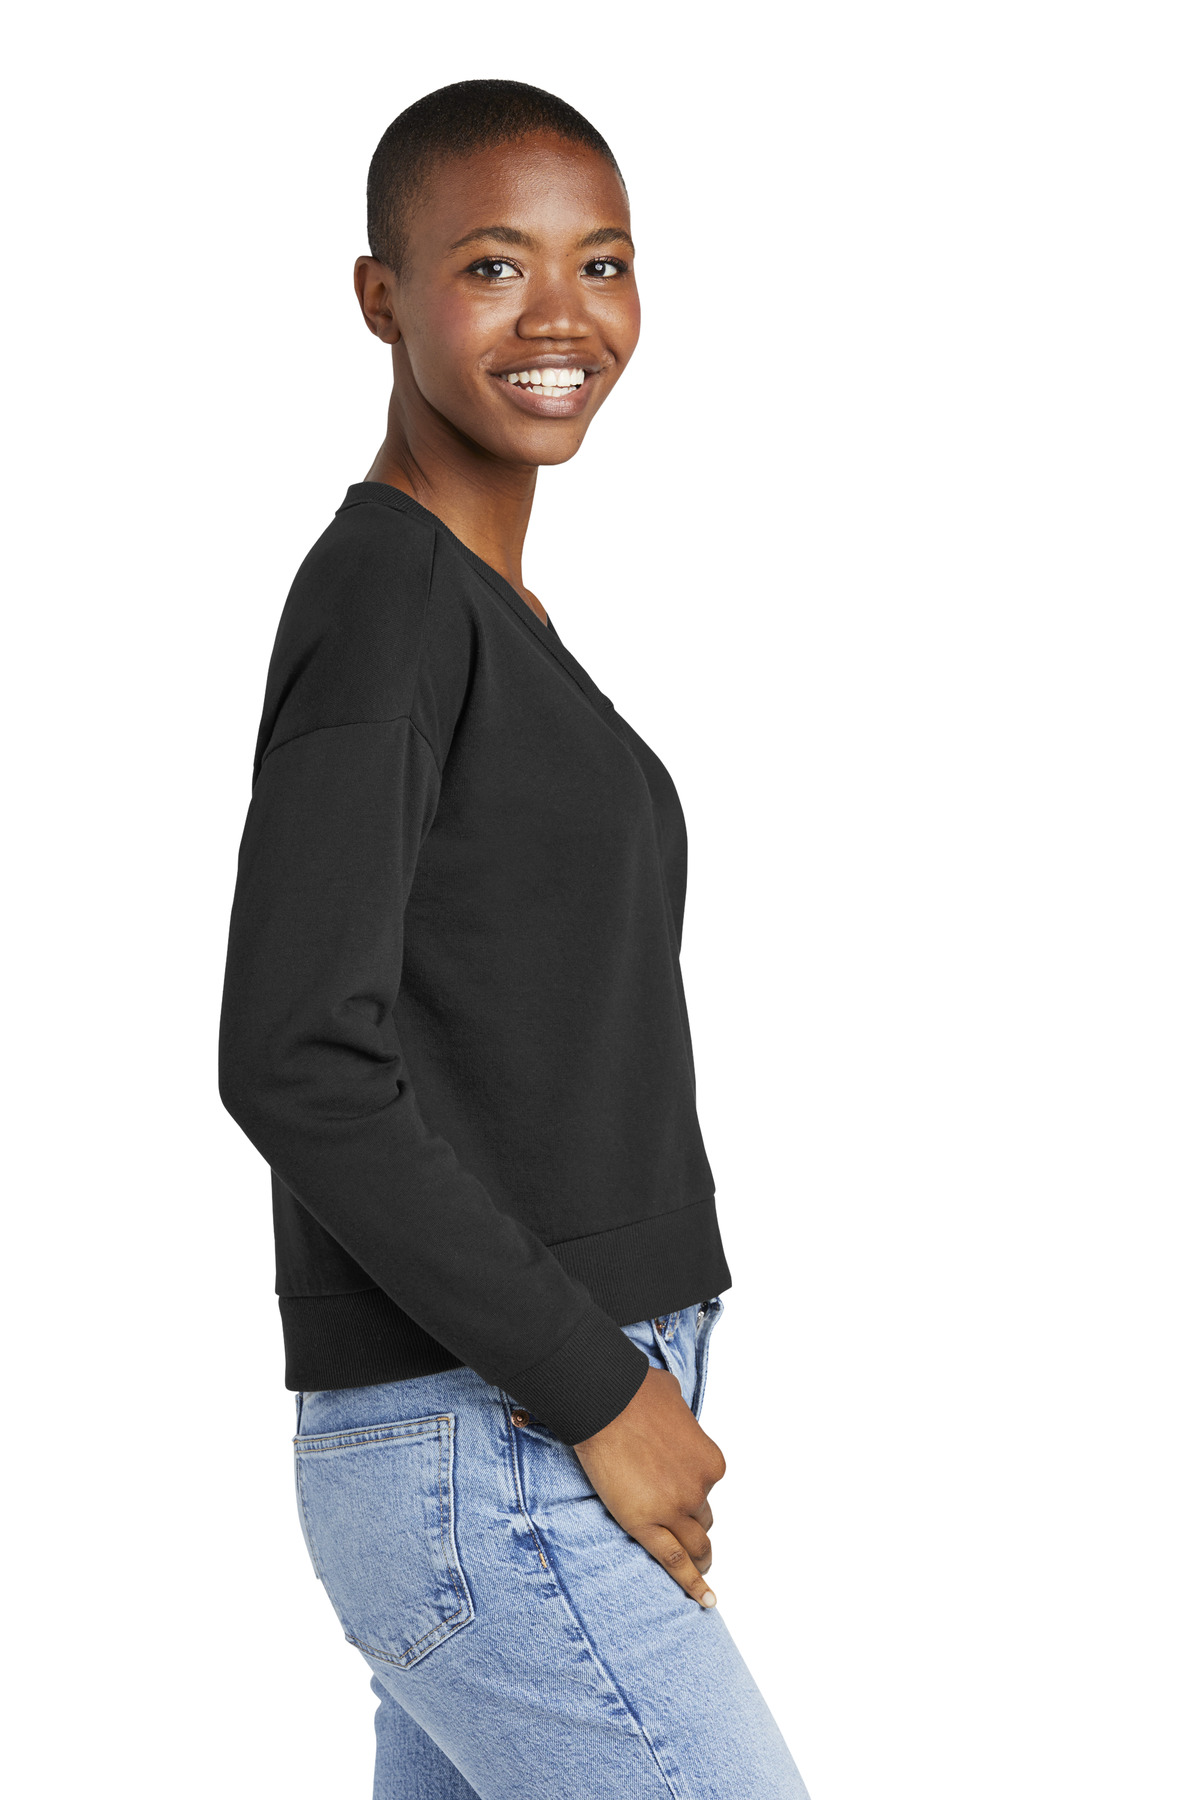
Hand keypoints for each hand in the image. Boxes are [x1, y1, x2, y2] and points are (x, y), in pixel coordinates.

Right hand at [573, 1365, 726, 1606]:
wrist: (606, 1401)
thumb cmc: (635, 1391)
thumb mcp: (675, 1402)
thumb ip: (680, 1423)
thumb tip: (672, 1415)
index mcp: (711, 1463)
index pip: (707, 1488)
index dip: (693, 1492)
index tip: (679, 1492)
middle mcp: (698, 1489)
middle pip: (702, 1520)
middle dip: (696, 1527)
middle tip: (692, 1537)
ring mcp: (674, 1510)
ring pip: (694, 1545)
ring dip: (699, 1557)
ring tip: (701, 1569)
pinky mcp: (646, 1525)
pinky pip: (674, 1562)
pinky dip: (693, 1584)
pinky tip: (705, 1600)